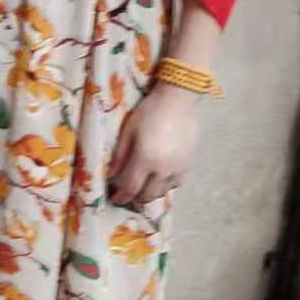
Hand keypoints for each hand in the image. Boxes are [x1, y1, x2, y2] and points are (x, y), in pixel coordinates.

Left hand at [108, 84, 199, 208]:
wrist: (178, 100)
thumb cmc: (150, 111)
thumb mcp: (129, 131)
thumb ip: (120, 156)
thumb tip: (111, 175)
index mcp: (145, 159)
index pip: (131, 188)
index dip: (122, 197)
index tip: (115, 199)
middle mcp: (163, 169)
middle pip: (148, 195)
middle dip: (136, 199)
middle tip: (128, 196)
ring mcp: (178, 168)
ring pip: (163, 192)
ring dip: (151, 194)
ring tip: (143, 189)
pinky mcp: (188, 164)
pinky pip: (176, 184)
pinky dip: (165, 186)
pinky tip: (160, 180)